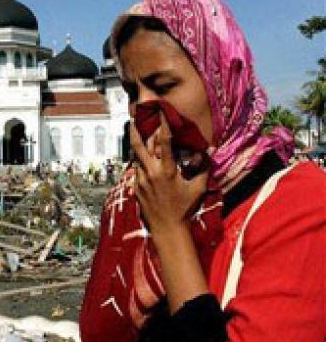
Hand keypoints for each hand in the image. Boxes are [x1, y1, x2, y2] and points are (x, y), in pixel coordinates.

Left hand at [130, 111, 207, 236]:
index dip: (162, 126)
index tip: (161, 113)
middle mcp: (150, 173)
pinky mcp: (136, 188)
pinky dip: (141, 164)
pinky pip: (137, 171)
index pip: (163, 142)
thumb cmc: (184, 208)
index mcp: (166, 171)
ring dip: (140, 148)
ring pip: (137, 158)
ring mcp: (140, 181)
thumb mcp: (197, 188)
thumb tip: (209, 151)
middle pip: (139, 146)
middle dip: (135, 130)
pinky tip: (144, 161)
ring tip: (139, 136)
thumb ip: (203, 168)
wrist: (167, 229)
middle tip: (133, 118)